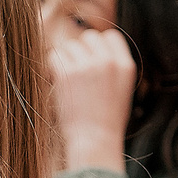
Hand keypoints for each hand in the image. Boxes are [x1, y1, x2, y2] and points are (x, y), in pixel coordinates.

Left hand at [46, 26, 136, 173]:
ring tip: (66, 81)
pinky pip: (54, 56)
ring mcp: (87, 66)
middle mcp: (108, 61)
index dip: (99, 45)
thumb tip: (94, 52)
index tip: (91, 58)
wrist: (95, 141)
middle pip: (89, 37)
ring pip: (70, 46)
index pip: (111, 36)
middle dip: (81, 51)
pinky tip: (56, 82)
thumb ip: (112, 68)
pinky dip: (52, 67)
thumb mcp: (121, 91)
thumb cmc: (106, 122)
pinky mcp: (67, 73)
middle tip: (76, 71)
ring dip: (65, 60)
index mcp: (125, 66)